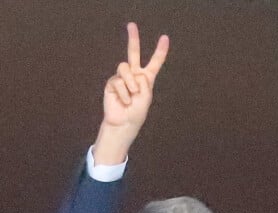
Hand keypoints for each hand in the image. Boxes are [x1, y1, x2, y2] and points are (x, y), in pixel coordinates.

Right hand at [94, 23, 168, 163]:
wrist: (124, 123)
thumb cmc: (137, 112)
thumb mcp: (146, 97)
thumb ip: (143, 82)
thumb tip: (132, 73)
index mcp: (146, 79)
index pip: (154, 63)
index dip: (160, 51)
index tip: (165, 38)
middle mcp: (134, 75)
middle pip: (133, 53)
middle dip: (133, 39)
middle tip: (132, 25)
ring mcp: (122, 78)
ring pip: (125, 68)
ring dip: (130, 83)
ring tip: (132, 95)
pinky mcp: (112, 83)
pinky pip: (118, 81)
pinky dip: (123, 92)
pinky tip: (124, 101)